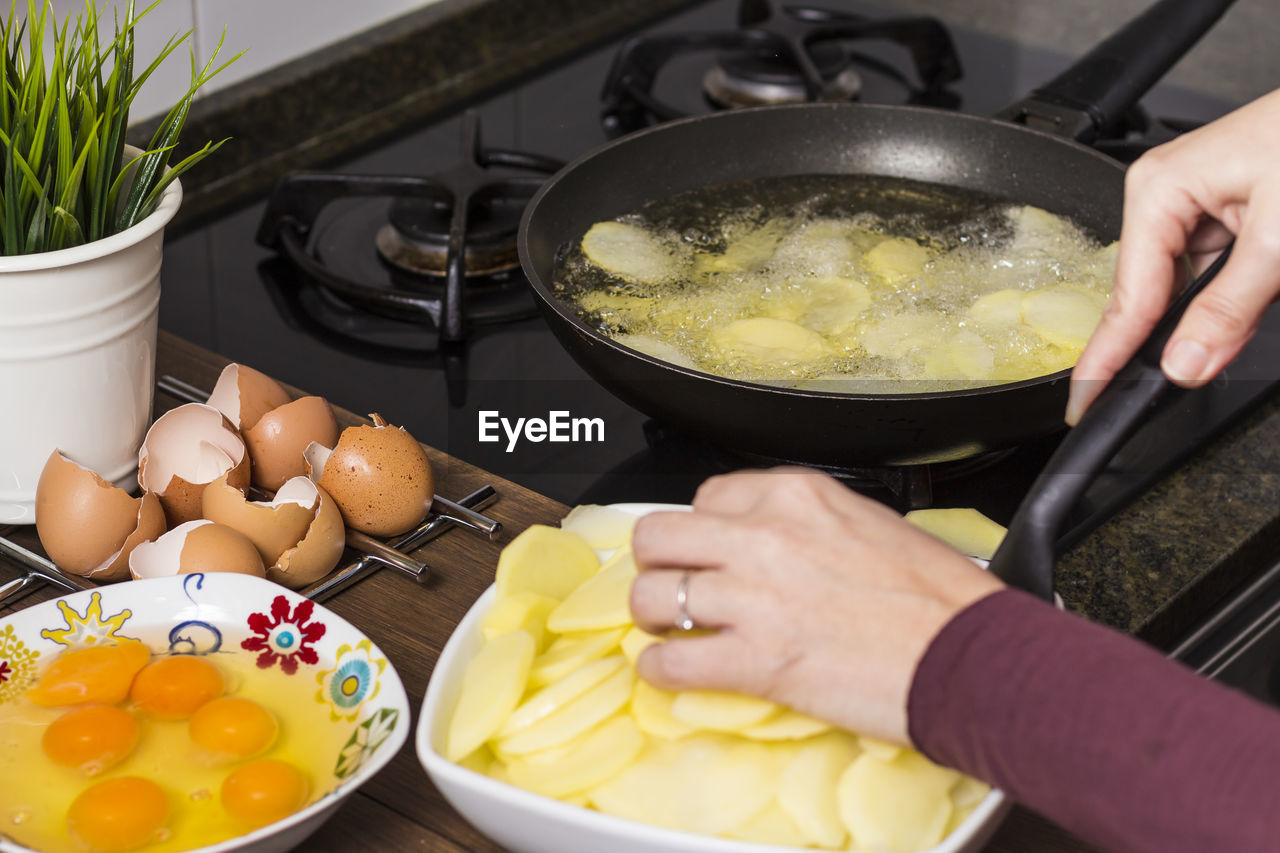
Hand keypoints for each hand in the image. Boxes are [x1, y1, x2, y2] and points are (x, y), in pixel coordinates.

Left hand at [627, 467, 1002, 744]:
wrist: (975, 658)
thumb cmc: (941, 601)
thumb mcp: (871, 526)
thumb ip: (810, 526)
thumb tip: (773, 543)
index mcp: (797, 496)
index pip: (708, 496)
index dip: (703, 531)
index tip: (710, 553)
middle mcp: (764, 535)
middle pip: (659, 535)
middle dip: (659, 563)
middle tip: (674, 585)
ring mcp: (753, 596)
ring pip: (649, 594)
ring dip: (652, 617)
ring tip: (668, 629)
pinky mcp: (754, 659)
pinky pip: (668, 660)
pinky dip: (661, 669)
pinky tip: (673, 670)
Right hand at [1066, 88, 1279, 425]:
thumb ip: (1231, 308)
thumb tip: (1185, 362)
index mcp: (1158, 190)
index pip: (1128, 295)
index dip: (1108, 356)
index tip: (1085, 400)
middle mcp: (1165, 195)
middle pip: (1149, 293)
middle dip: (1169, 335)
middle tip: (1168, 380)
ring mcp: (1194, 203)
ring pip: (1183, 287)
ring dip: (1214, 311)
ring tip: (1250, 296)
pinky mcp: (1224, 212)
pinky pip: (1210, 271)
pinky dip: (1231, 293)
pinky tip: (1252, 293)